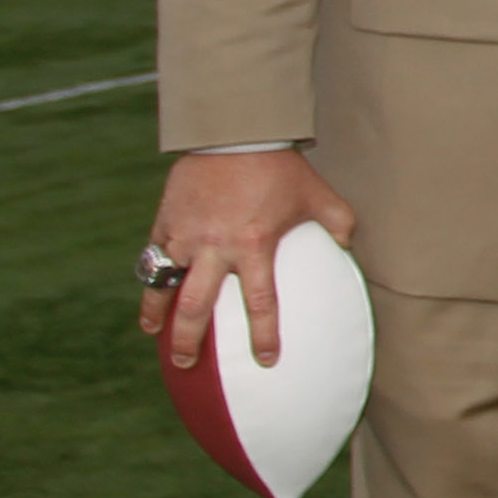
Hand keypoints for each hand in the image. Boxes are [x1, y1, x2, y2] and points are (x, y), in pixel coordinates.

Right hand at [139, 148, 356, 375]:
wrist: (235, 132)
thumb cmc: (281, 167)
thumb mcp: (319, 195)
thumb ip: (337, 223)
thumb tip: (348, 246)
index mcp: (255, 246)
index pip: (260, 303)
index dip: (263, 336)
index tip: (265, 361)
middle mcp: (216, 247)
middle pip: (196, 307)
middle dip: (189, 340)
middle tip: (186, 364)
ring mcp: (185, 235)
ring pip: (163, 286)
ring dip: (157, 314)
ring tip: (156, 336)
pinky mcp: (164, 221)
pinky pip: (153, 258)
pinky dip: (150, 279)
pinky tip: (149, 295)